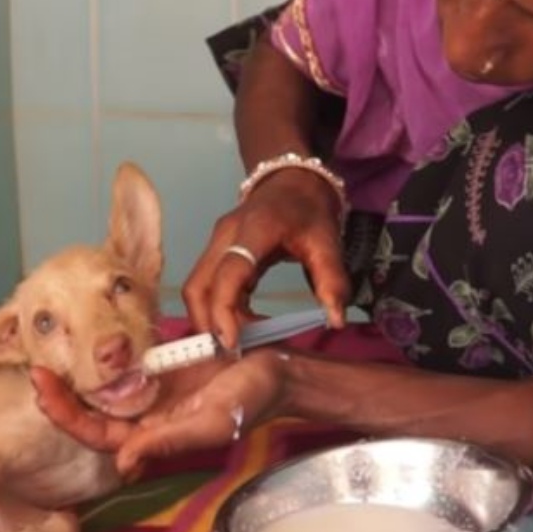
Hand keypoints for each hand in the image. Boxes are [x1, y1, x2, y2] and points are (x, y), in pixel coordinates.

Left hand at [31, 351, 289, 475]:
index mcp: (152, 436)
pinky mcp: (158, 366)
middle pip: (91, 413)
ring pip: (101, 389)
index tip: (41, 390)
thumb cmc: (248, 401)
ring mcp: (149, 392)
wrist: (274, 371)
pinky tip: (82, 338)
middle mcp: (144, 417)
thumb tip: (122, 462)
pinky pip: (121, 365)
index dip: (67, 416)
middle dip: (59, 395)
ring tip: (47, 353)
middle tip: (35, 369)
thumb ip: (166, 441)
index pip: (98, 435)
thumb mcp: (210, 423)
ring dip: (75, 374)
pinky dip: (100, 356)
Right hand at [183, 168, 348, 349]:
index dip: (224, 309)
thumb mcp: (328, 243)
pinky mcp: (216, 252)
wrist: (291, 179)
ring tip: (240, 341)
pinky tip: (240, 324)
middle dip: (209, 323)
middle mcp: (226, 235)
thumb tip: (335, 320)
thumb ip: (332, 281)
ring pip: (197, 287)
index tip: (232, 341)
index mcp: (255, 229)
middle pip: (199, 285)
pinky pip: (207, 285)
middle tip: (234, 352)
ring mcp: (216, 242)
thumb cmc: (309, 210)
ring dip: (210, 318)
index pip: (229, 272)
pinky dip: (217, 309)